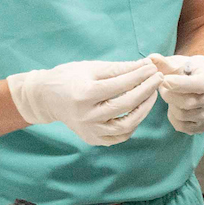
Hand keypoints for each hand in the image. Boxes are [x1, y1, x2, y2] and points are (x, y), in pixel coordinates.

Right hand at [6, 58, 160, 146]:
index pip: (119, 86)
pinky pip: (119, 136)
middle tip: (158, 79)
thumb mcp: (91, 68)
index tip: (152, 68)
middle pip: (125, 105)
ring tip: (152, 95)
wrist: (45, 98)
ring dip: (144, 110)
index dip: (139, 76)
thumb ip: (119, 69)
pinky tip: (139, 110)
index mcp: (84, 94)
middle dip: (146, 90)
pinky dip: (132, 124)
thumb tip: (146, 65)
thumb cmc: (69, 78)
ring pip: (126, 126)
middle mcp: (86, 116)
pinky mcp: (92, 139)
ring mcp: (89, 130)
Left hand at [151, 52, 203, 134]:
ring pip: (183, 115)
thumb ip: (164, 62)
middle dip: (169, 95)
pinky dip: (173, 117)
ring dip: (171, 106)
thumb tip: (150, 59)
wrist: (200, 79)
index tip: (164, 79)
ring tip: (170, 96)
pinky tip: (173, 107)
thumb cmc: (187, 69)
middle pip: (188, 102)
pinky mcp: (203, 125)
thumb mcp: (178, 62)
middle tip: (162, 87)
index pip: (198, 84)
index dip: (179, 84)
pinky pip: (182, 126)